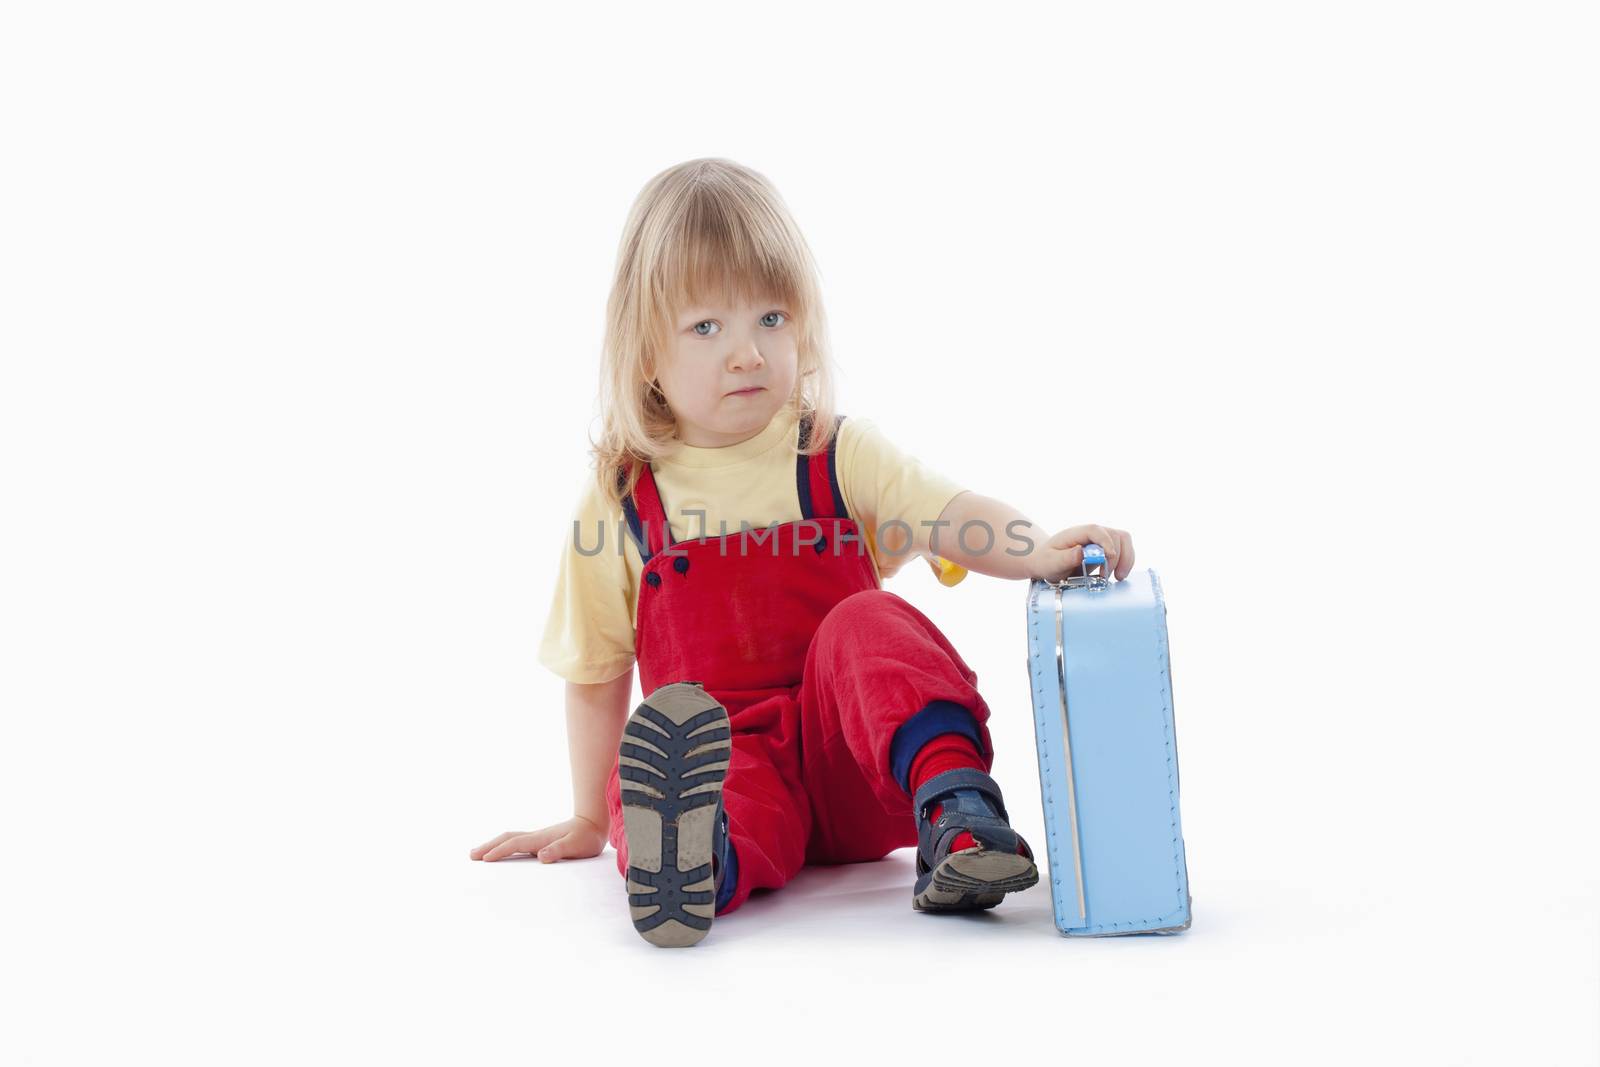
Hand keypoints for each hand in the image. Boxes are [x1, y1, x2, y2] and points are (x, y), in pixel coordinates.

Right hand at [470, 815, 607, 862]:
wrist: (594, 823)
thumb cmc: (586, 837)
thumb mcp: (576, 845)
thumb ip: (558, 849)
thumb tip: (540, 856)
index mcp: (541, 838)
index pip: (516, 844)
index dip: (500, 851)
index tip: (485, 859)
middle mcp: (536, 836)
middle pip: (507, 838)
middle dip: (489, 846)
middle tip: (471, 855)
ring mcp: (538, 837)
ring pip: (510, 839)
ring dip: (494, 844)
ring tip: (479, 853)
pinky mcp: (541, 840)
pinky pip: (517, 842)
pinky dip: (504, 845)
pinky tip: (502, 851)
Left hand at [1025, 524, 1134, 582]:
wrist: (1046, 561)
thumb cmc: (1047, 561)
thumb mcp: (1051, 562)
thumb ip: (1065, 558)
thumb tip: (1081, 552)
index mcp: (1076, 533)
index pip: (1096, 530)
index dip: (1106, 542)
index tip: (1109, 557)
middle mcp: (1091, 534)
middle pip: (1115, 535)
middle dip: (1117, 556)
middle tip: (1109, 576)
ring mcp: (1100, 540)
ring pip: (1123, 540)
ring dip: (1126, 558)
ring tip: (1119, 576)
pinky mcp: (1106, 549)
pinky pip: (1124, 550)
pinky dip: (1126, 562)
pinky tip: (1119, 574)